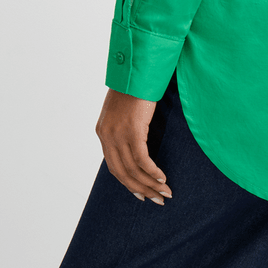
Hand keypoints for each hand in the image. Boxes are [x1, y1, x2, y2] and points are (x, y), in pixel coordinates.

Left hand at [95, 89, 172, 204]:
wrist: (137, 67)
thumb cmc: (135, 84)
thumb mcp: (122, 108)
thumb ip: (124, 125)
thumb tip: (136, 140)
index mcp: (103, 132)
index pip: (114, 166)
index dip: (128, 183)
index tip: (142, 193)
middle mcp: (107, 136)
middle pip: (122, 173)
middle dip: (140, 189)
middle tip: (157, 200)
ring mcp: (119, 133)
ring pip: (133, 169)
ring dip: (150, 184)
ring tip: (165, 193)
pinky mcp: (133, 129)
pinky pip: (142, 159)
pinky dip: (152, 171)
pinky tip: (162, 178)